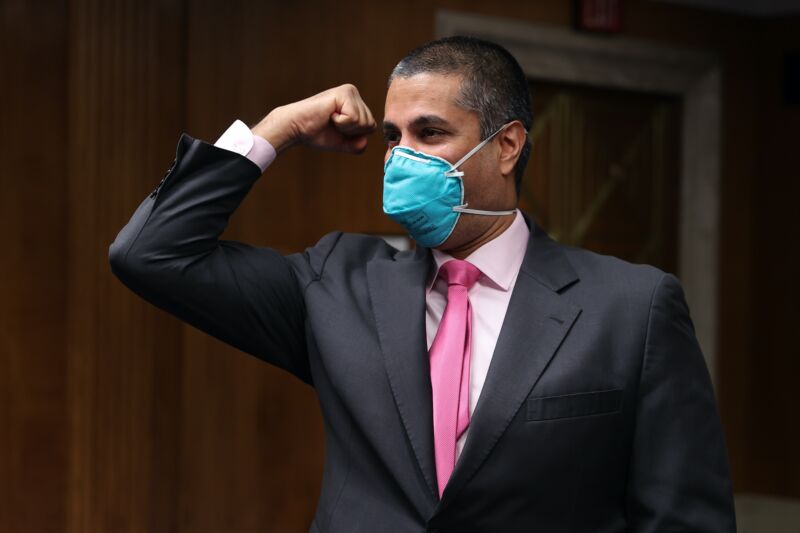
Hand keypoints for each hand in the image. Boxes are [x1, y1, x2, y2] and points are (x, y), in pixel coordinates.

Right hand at [251, 84, 376, 153]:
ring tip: (330, 118)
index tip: (337, 129)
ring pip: (363, 122)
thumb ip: (357, 145)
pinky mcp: (344, 93)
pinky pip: (354, 118)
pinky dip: (341, 123)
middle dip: (351, 132)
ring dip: (345, 127)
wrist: (296, 128)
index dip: (354, 135)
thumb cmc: (316, 133)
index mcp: (356, 103)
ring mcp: (349, 91)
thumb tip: (365, 141)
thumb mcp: (342, 142)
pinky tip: (329, 115)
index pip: (371, 127)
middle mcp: (354, 94)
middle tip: (332, 124)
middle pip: (370, 124)